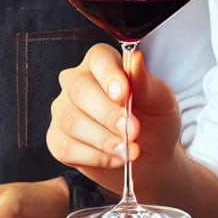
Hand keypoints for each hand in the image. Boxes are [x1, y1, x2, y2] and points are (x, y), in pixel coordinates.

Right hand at [47, 43, 182, 184]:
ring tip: (130, 150)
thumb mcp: (160, 101)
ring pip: (72, 121)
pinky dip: (96, 157)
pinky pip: (67, 147)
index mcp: (103, 63)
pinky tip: (116, 158)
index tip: (124, 95)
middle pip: (79, 89)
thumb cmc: (153, 121)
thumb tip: (137, 59)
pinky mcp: (58, 139)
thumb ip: (146, 83)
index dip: (109, 75)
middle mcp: (77, 82)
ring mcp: (64, 110)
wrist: (150, 157)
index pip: (98, 58)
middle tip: (132, 130)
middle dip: (108, 114)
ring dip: (104, 140)